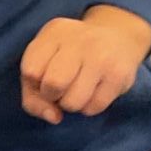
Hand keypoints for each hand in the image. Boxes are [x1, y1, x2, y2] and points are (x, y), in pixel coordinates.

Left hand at [20, 5, 150, 124]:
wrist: (118, 38)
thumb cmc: (70, 57)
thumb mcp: (44, 63)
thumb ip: (33, 96)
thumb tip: (54, 117)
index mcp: (55, 32)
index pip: (31, 70)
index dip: (35, 84)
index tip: (44, 78)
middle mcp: (79, 40)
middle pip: (53, 84)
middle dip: (52, 96)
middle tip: (61, 88)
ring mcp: (101, 56)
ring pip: (73, 102)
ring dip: (70, 105)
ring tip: (77, 90)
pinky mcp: (119, 75)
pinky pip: (93, 108)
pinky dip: (88, 108)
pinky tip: (93, 92)